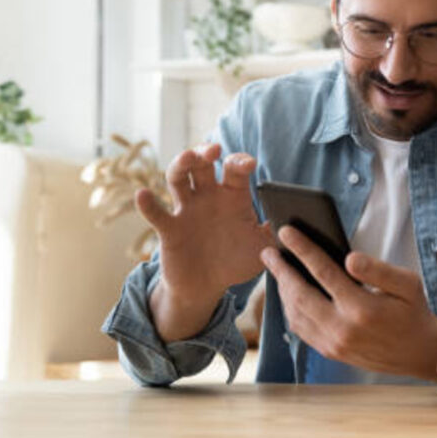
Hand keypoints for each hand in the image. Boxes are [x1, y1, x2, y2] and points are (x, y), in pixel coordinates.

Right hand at [139, 144, 272, 339]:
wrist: (208, 287)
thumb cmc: (236, 261)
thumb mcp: (262, 249)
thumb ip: (276, 234)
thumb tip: (293, 223)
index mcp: (233, 196)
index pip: (235, 170)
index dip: (240, 162)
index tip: (249, 164)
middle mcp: (208, 197)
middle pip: (202, 164)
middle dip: (206, 151)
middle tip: (214, 150)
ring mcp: (187, 210)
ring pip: (178, 178)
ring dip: (180, 164)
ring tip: (187, 158)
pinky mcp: (170, 228)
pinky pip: (156, 213)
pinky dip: (147, 203)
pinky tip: (143, 194)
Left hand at [261, 226, 436, 380]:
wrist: (419, 354)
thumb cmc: (414, 312)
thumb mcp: (408, 284)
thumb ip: (378, 269)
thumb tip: (349, 258)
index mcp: (362, 308)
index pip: (324, 272)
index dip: (303, 249)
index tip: (286, 232)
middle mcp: (343, 328)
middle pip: (299, 294)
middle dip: (281, 269)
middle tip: (268, 251)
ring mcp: (334, 343)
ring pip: (295, 313)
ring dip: (282, 290)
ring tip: (277, 269)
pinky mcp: (330, 352)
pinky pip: (300, 329)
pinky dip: (290, 309)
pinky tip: (290, 294)